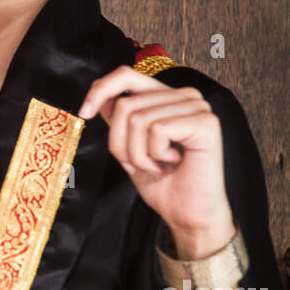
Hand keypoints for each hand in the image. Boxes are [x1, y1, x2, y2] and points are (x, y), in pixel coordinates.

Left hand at [77, 67, 234, 256]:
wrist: (188, 215)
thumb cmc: (163, 184)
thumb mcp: (130, 147)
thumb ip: (119, 119)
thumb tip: (98, 95)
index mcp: (167, 96)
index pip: (126, 75)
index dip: (100, 90)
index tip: (84, 113)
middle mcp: (185, 96)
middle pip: (126, 104)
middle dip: (121, 143)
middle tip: (141, 164)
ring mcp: (198, 107)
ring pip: (138, 118)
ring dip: (138, 153)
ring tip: (157, 166)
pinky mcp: (205, 123)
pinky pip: (157, 129)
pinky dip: (154, 154)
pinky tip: (172, 162)